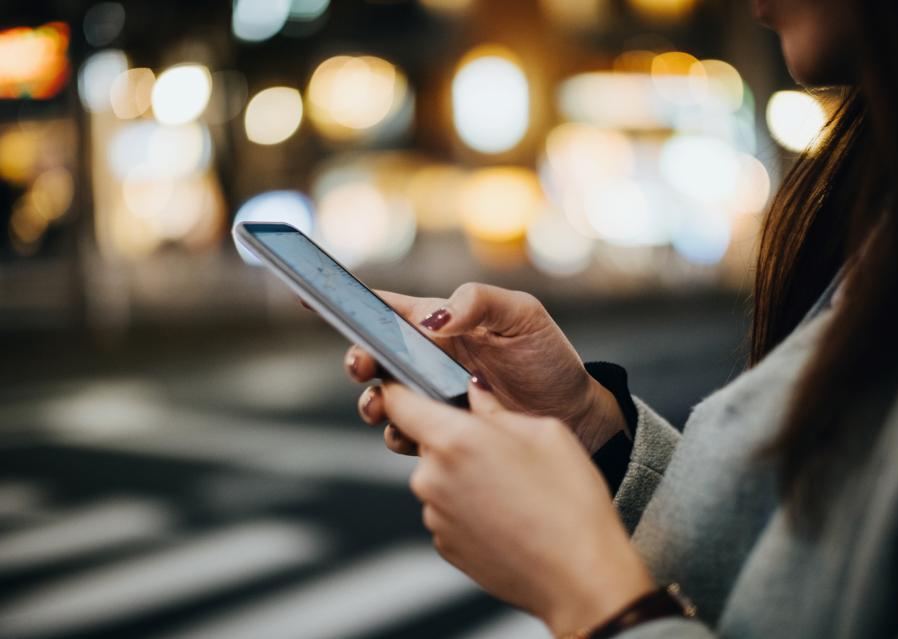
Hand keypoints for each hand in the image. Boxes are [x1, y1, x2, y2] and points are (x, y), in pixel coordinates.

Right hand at [341, 283, 626, 453]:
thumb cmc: (547, 357)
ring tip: (383, 406)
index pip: (385, 308)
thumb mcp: (521, 316)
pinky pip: (406, 434)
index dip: (347, 302)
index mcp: (441, 321)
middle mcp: (429, 357)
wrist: (575, 414)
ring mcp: (433, 396)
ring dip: (373, 402)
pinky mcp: (442, 430)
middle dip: (358, 360)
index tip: (308, 297)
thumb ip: (478, 303)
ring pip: (384, 398)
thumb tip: (431, 320)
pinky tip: (413, 436)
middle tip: (362, 367)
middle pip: (374, 355)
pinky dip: (400, 435)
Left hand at [382, 379, 655, 635]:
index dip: (398, 389)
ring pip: (440, 477)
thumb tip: (474, 391)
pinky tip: (509, 515)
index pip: (397, 402)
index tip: (405, 384)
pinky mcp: (443, 545)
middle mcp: (431, 477)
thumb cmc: (569, 501)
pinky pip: (448, 510)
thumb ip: (496, 408)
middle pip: (426, 442)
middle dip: (455, 438)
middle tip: (502, 449)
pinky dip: (470, 507)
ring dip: (464, 475)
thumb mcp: (544, 432)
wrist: (579, 576)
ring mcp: (434, 516)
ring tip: (514, 489)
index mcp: (453, 439)